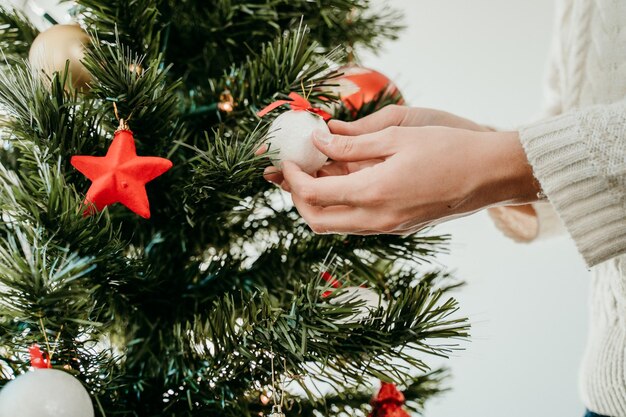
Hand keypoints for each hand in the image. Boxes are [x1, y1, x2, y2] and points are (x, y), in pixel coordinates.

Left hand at [279, 126, 539, 234]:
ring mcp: (388, 227)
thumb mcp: (397, 136)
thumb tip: (319, 143)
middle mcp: (376, 219)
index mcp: (373, 194)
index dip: (294, 178)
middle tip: (295, 172)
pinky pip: (357, 223)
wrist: (491, 175)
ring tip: (319, 171)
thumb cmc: (449, 148)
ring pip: (336, 225)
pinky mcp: (399, 227)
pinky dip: (342, 205)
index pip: (313, 195)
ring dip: (319, 203)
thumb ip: (352, 145)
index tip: (288, 159)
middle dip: (298, 198)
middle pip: (317, 221)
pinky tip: (346, 179)